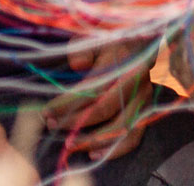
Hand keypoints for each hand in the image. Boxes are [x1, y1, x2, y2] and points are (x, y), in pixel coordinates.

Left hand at [46, 40, 152, 160]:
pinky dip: (115, 150)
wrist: (136, 42)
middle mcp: (135, 80)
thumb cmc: (106, 41)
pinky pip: (134, 137)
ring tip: (70, 144)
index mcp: (120, 60)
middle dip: (75, 122)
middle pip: (103, 109)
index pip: (92, 87)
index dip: (68, 103)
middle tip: (52, 126)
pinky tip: (94, 154)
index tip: (47, 111)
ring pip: (120, 127)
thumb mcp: (90, 38)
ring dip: (93, 140)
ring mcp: (143, 97)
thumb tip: (77, 64)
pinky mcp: (146, 110)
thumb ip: (81, 49)